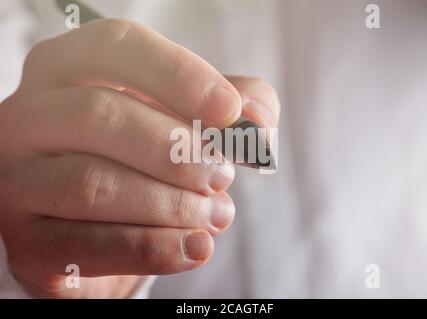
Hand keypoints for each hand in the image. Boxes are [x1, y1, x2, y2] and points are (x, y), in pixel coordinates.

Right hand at [0, 19, 279, 297]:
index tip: (231, 111)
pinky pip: (87, 243)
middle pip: (99, 115)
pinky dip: (153, 247)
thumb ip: (230, 107)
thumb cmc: (144, 160)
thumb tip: (257, 120)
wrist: (102, 225)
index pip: (116, 48)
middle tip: (222, 175)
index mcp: (67, 71)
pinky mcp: (26, 242)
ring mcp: (16, 180)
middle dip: (176, 149)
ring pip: (92, 182)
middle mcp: (29, 117)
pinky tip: (195, 247)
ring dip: (170, 203)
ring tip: (216, 214)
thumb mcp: (187, 119)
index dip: (179, 75)